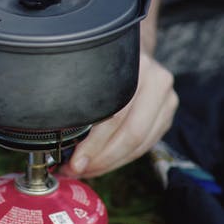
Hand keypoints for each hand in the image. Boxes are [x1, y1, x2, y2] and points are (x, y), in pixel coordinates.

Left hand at [59, 50, 178, 178]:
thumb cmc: (104, 64)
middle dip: (101, 159)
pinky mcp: (167, 115)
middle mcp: (156, 80)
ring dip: (111, 163)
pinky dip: (122, 158)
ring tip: (87, 170)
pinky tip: (104, 163)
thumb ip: (80, 95)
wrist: (132, 53)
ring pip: (140, 144)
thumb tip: (55, 136)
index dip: (93, 144)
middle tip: (78, 170)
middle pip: (131, 133)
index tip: (73, 161)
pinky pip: (145, 146)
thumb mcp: (92, 69)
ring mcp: (167, 98)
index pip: (115, 115)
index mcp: (135, 66)